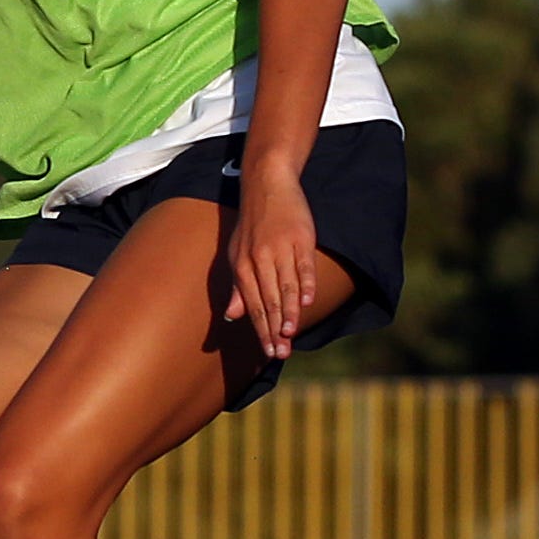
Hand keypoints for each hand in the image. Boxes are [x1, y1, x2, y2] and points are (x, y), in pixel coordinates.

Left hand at [221, 167, 317, 361]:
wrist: (267, 185)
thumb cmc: (252, 225)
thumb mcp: (238, 254)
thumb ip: (238, 287)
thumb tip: (232, 316)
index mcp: (242, 266)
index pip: (253, 305)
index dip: (261, 330)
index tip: (269, 352)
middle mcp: (259, 260)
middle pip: (268, 300)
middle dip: (274, 329)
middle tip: (280, 353)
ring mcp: (280, 249)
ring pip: (285, 286)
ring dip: (288, 312)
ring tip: (290, 335)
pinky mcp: (300, 238)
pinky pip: (303, 265)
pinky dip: (305, 283)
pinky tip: (307, 302)